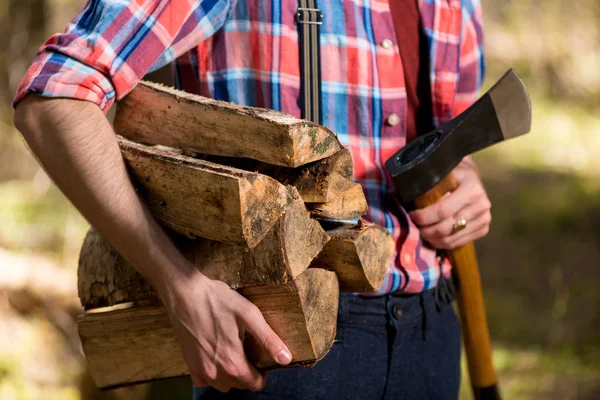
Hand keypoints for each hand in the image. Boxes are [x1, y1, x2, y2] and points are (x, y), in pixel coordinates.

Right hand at [162, 269, 291, 392]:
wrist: (185, 293)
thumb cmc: (217, 300)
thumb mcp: (249, 315)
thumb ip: (268, 339)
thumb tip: (286, 359)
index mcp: (232, 361)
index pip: (255, 384)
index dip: (264, 373)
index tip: (263, 358)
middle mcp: (215, 371)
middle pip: (240, 385)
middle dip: (248, 373)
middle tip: (249, 351)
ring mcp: (200, 369)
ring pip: (222, 385)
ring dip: (231, 376)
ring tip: (234, 354)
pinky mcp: (189, 363)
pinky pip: (204, 381)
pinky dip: (212, 375)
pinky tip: (216, 357)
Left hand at [408, 159, 490, 249]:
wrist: (472, 180)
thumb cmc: (454, 174)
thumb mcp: (443, 171)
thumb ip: (430, 181)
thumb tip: (409, 193)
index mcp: (472, 190)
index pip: (442, 210)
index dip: (424, 216)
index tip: (411, 216)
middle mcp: (482, 206)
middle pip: (446, 227)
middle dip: (426, 230)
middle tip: (415, 227)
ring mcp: (484, 219)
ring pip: (450, 239)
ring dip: (432, 239)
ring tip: (422, 232)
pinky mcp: (483, 230)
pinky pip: (458, 243)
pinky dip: (442, 243)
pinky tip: (433, 237)